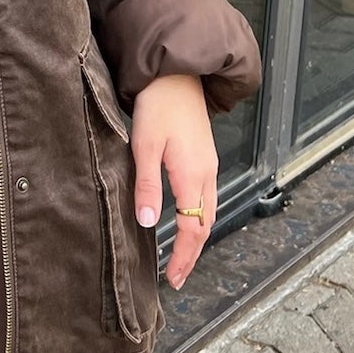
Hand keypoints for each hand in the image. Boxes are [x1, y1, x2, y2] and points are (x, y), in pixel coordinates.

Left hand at [129, 73, 217, 289]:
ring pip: (209, 211)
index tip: (174, 278)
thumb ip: (147, 186)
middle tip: (178, 276)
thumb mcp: (144, 146)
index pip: (193, 228)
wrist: (175, 73)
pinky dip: (199, 216)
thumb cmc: (158, 105)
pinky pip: (207, 196)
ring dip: (197, 237)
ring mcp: (208, 164)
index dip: (183, 256)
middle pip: (205, 224)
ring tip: (181, 256)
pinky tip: (187, 219)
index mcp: (193, 175)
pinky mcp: (204, 156)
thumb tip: (148, 223)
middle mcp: (207, 173)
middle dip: (192, 253)